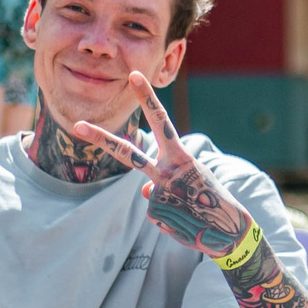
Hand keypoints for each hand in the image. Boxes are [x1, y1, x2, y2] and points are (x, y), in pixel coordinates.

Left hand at [70, 72, 254, 255]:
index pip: (160, 121)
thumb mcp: (192, 182)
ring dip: (168, 204)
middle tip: (77, 125)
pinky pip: (156, 213)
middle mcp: (167, 171)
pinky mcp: (157, 212)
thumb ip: (166, 179)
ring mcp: (159, 192)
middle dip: (102, 139)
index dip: (146, 98)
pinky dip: (169, 219)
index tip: (133, 76)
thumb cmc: (213, 201)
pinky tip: (186, 222)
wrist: (231, 231)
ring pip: (149, 192)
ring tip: (187, 209)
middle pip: (128, 153)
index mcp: (181, 156)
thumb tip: (146, 190)